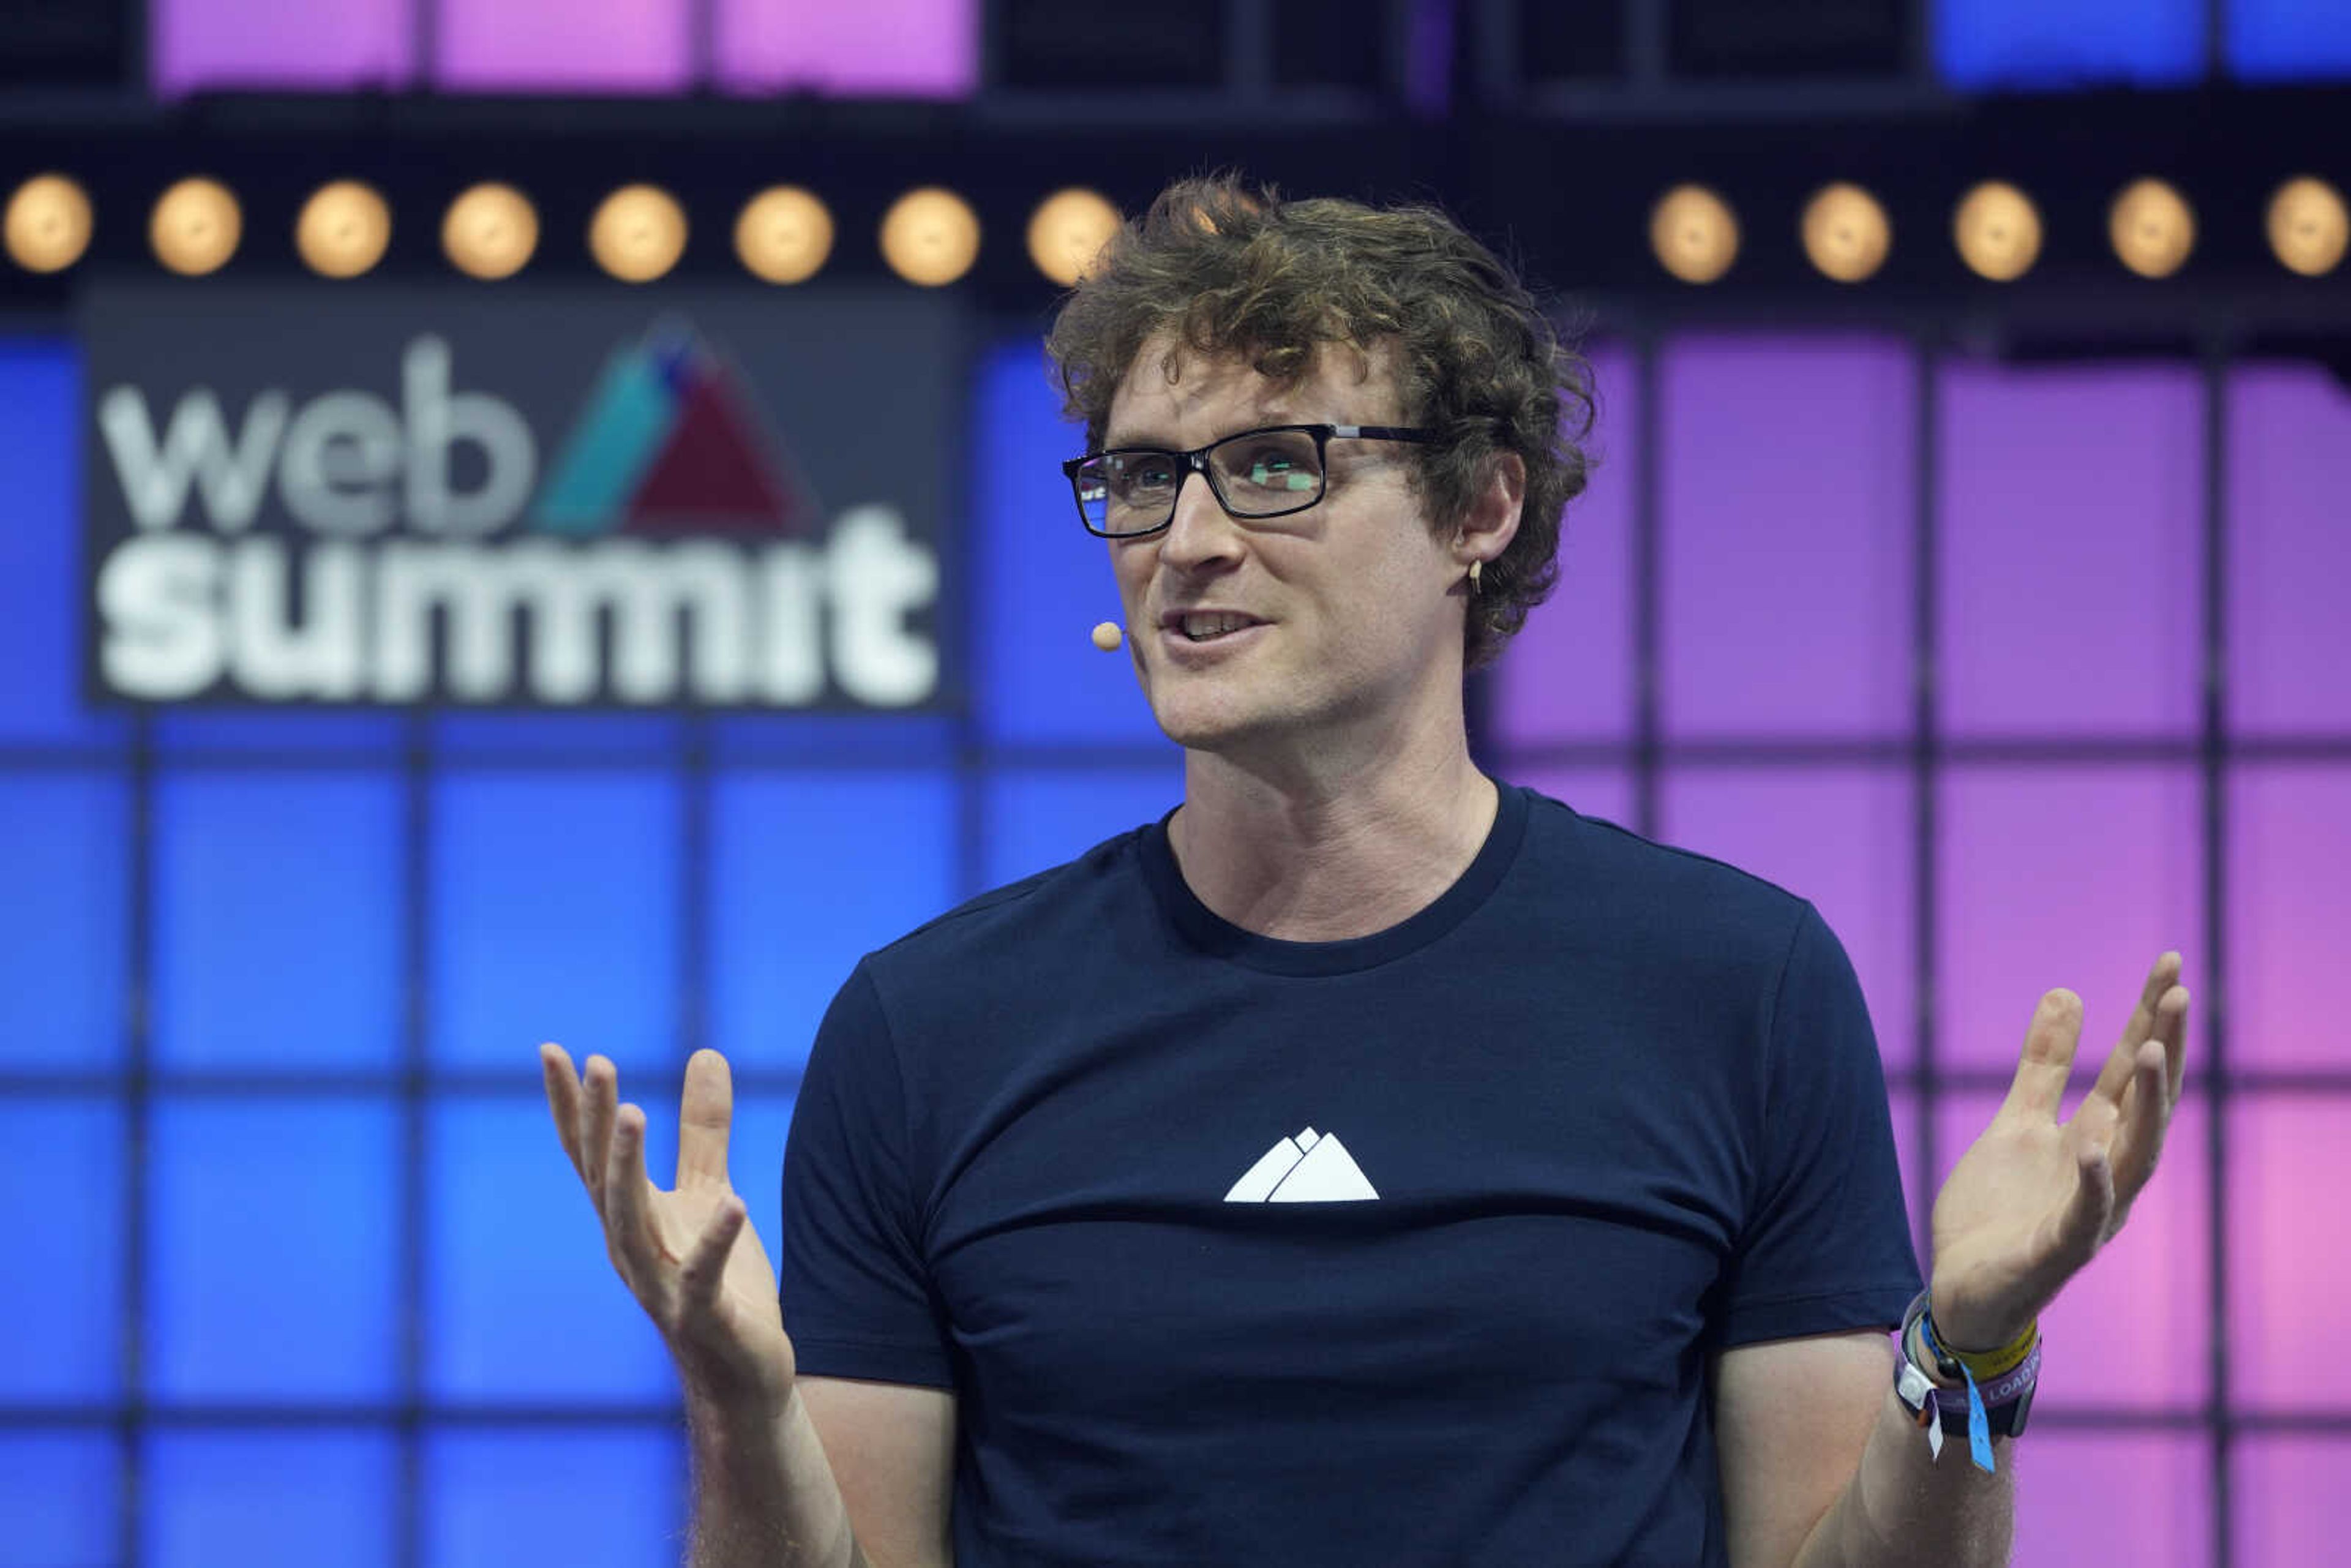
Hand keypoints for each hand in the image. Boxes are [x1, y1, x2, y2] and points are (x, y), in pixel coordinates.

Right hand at [541, 1043, 796, 1412]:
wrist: (741, 1379)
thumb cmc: (719, 1284)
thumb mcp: (709, 1194)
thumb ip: (703, 1131)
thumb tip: (706, 1052)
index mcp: (630, 1218)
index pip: (590, 1155)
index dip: (571, 1106)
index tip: (553, 1050)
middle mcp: (632, 1250)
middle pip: (602, 1179)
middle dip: (594, 1123)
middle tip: (595, 1063)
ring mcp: (661, 1287)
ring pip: (631, 1224)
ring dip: (626, 1170)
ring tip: (630, 1112)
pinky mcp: (704, 1319)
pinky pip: (702, 1279)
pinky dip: (714, 1241)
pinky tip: (732, 1202)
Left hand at [1927, 952, 2190, 1350]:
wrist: (1966, 1290)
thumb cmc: (2000, 1212)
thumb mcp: (2017, 1123)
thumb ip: (2044, 1065)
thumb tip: (2068, 992)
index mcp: (2095, 1139)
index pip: (2130, 1071)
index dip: (2149, 1018)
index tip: (2169, 964)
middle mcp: (2106, 1173)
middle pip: (2146, 1104)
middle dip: (2162, 1048)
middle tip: (2176, 991)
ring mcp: (2089, 1213)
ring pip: (2134, 1154)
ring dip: (2144, 1103)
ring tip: (2148, 1049)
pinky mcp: (2058, 1251)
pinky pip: (2085, 1214)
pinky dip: (2095, 1182)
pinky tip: (2095, 1145)